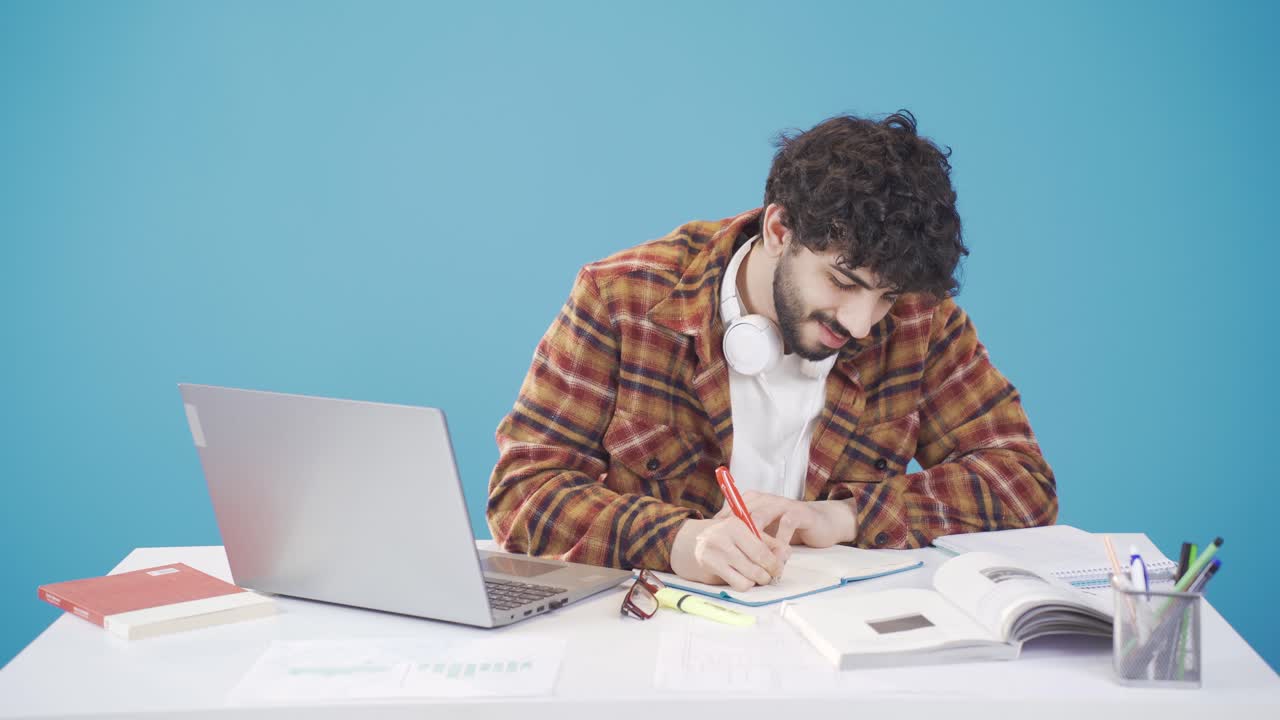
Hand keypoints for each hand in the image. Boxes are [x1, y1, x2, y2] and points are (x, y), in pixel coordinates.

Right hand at [669, 517, 791, 591]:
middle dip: (769, 573)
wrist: (693, 542)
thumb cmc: (726, 539)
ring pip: (750, 576)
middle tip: (769, 576)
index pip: (764, 549)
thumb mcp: (746, 534)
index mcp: (738, 524)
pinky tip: (742, 578)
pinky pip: (738, 584)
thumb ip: (768, 542)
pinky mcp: (709, 565)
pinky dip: (745, 584)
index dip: (775, 563)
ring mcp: (715, 551)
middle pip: (759, 563)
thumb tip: (786, 554)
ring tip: (756, 576)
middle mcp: (725, 535)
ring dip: (757, 580)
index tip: (778, 569)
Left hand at [717, 491, 857, 547]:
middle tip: (728, 549)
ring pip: (762, 516)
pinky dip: (780, 540)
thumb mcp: (766, 529)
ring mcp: (783, 504)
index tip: (714, 540)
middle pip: (744, 511)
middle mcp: (767, 499)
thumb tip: (723, 544)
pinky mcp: (799, 512)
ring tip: (751, 556)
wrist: (822, 523)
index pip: (732, 508)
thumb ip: (749, 533)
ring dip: (756, 538)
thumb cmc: (790, 528)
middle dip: (734, 531)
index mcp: (756, 500)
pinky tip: (778, 555)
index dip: (722, 523)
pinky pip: (786, 523)